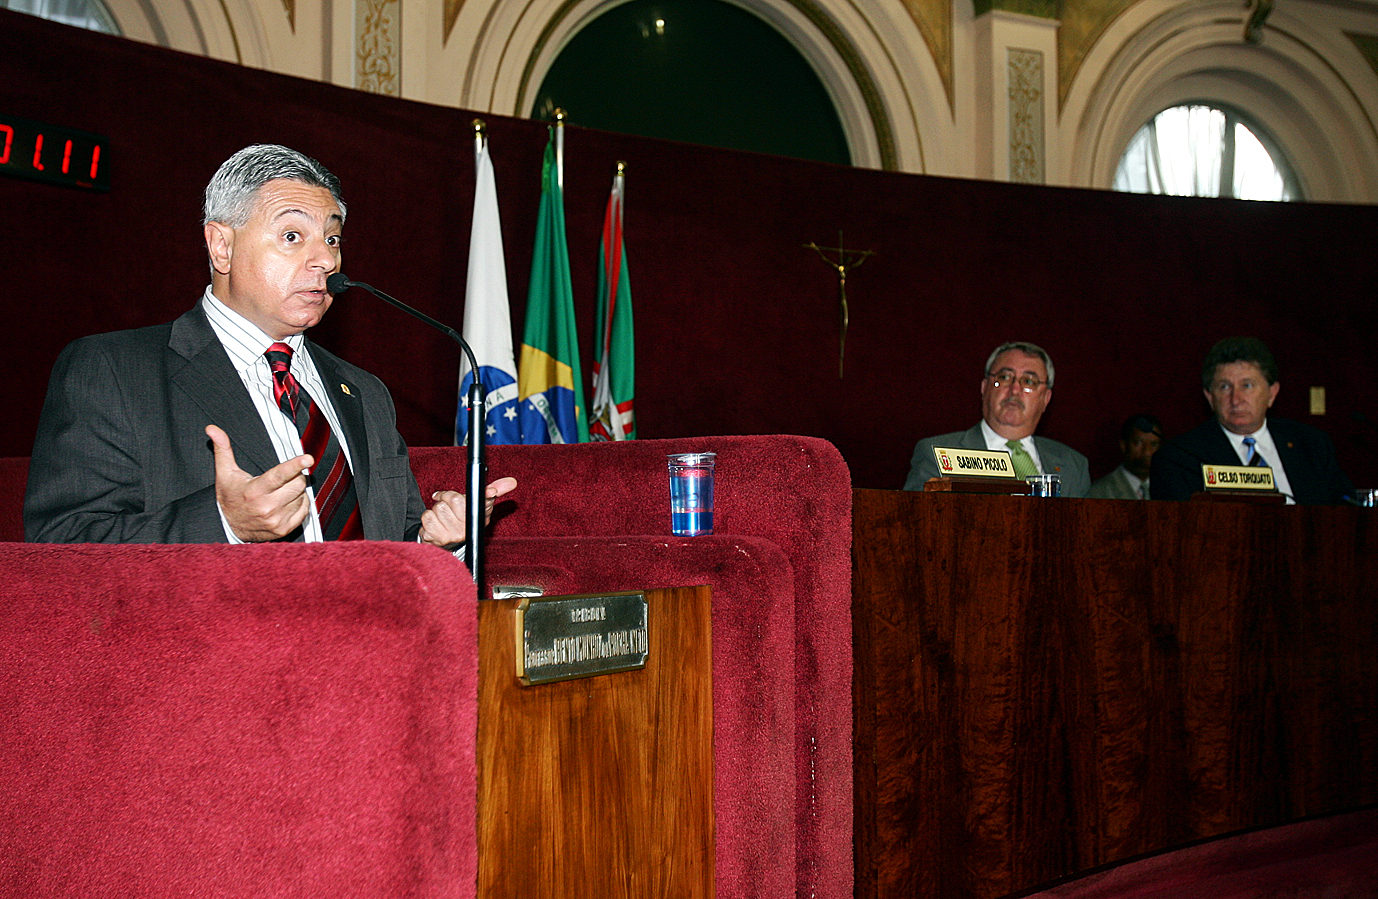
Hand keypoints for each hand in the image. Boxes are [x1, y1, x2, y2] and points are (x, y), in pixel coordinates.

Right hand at [207, 424, 312, 541]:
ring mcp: (276, 520)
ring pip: (302, 496)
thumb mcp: (225, 473)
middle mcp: (267, 507)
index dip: (294, 465)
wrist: (228, 527)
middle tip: (283, 478)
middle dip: (295, 476)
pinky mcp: (284, 529)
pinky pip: (305, 510)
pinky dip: (300, 504)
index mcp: (255, 490)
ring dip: (296, 491)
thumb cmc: (230, 497)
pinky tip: (285, 503)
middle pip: (298, 483)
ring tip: (279, 493)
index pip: (278, 475)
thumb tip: (212, 429)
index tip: (308, 458)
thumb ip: (223, 449)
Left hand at [419, 477, 517, 547]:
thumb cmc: (465, 520)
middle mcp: (466, 530)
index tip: (491, 491)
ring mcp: (450, 536)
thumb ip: (492, 492)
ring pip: (437, 508)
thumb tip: (512, 481)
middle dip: (447, 499)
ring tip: (443, 517)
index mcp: (477, 519)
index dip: (488, 495)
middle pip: (452, 499)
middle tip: (449, 505)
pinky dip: (428, 518)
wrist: (448, 544)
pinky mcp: (434, 538)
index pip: (482, 502)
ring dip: (436, 510)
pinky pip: (427, 518)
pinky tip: (435, 524)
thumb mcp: (480, 506)